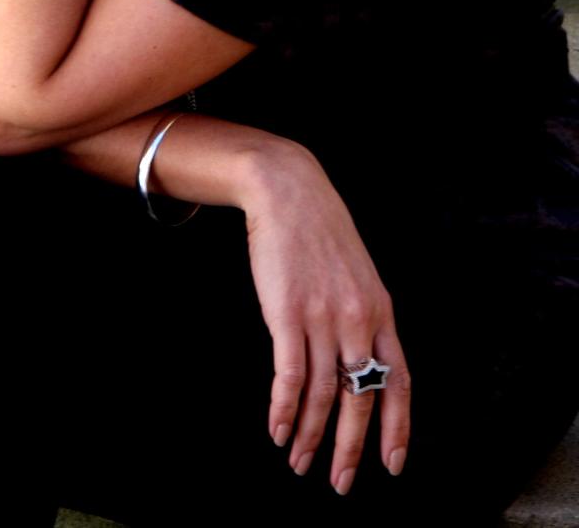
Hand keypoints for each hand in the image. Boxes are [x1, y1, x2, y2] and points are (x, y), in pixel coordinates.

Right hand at [241, 141, 410, 494]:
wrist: (289, 192)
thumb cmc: (320, 232)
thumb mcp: (358, 274)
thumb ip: (363, 316)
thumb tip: (361, 362)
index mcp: (380, 311)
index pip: (398, 382)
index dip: (396, 427)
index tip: (392, 465)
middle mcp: (358, 320)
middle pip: (361, 398)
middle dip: (351, 448)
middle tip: (341, 483)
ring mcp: (323, 318)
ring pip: (324, 395)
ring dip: (310, 436)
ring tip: (299, 462)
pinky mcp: (288, 314)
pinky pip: (291, 375)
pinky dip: (284, 409)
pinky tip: (277, 429)